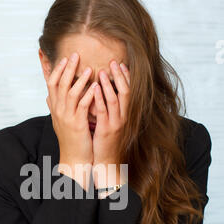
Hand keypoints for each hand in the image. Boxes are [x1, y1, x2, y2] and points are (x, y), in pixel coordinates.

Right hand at [45, 52, 97, 190]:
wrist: (74, 158)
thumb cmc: (70, 138)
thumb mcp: (60, 121)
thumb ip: (55, 107)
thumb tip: (48, 97)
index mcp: (55, 108)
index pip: (51, 84)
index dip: (56, 70)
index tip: (63, 58)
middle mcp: (58, 111)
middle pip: (60, 85)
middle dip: (67, 69)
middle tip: (75, 55)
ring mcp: (67, 118)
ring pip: (70, 94)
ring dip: (79, 80)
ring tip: (88, 68)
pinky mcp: (77, 124)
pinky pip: (82, 106)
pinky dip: (88, 95)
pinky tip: (95, 87)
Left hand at [92, 61, 129, 188]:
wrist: (107, 162)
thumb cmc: (106, 142)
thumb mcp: (110, 123)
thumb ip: (109, 109)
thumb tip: (104, 93)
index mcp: (125, 115)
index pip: (128, 91)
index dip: (126, 77)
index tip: (120, 64)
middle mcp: (124, 117)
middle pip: (126, 92)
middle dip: (120, 76)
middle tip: (114, 62)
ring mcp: (116, 124)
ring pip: (115, 100)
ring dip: (109, 84)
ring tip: (103, 71)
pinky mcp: (107, 130)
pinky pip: (103, 111)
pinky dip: (99, 98)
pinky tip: (94, 88)